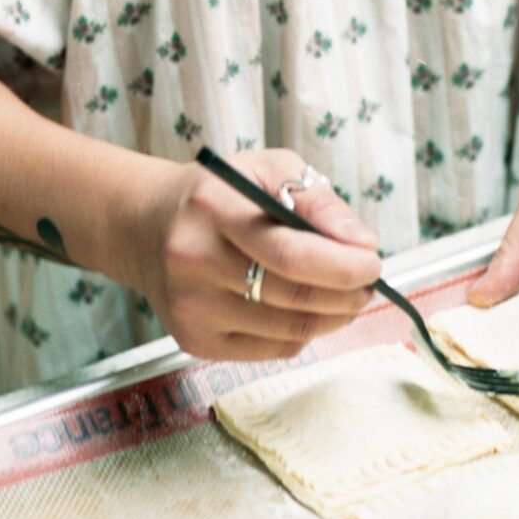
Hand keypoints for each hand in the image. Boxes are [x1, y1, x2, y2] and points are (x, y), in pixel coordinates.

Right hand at [124, 151, 381, 361]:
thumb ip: (316, 201)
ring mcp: (191, 308)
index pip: (290, 252)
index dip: (342, 264)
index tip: (373, 261)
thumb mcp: (266, 169)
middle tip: (369, 283)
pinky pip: (271, 349)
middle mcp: (194, 260)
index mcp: (213, 208)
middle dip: (346, 293)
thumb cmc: (217, 195)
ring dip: (333, 317)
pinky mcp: (194, 341)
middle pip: (292, 295)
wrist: (145, 227)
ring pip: (288, 329)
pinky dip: (303, 333)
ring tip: (348, 297)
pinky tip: (310, 312)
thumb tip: (361, 244)